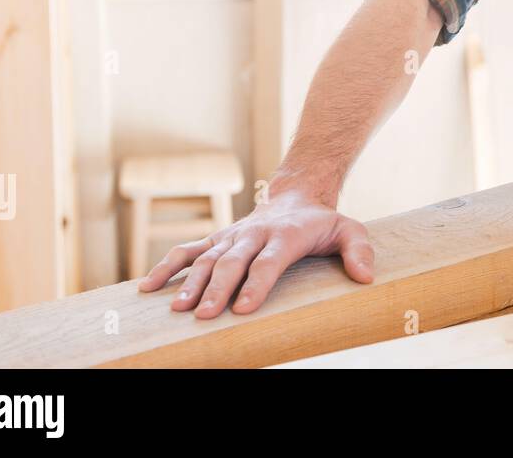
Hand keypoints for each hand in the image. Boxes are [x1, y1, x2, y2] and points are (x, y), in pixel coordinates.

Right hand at [138, 190, 373, 317]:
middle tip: (204, 315)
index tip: (244, 308)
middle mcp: (253, 234)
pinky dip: (166, 267)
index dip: (256, 284)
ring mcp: (231, 236)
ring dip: (190, 283)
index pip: (268, 262)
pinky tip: (147, 289)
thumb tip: (365, 277)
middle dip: (218, 289)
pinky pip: (186, 251)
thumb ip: (359, 250)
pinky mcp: (216, 239)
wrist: (296, 196)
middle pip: (233, 262)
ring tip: (177, 309)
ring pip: (206, 258)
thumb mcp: (348, 230)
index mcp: (284, 235)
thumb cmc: (322, 222)